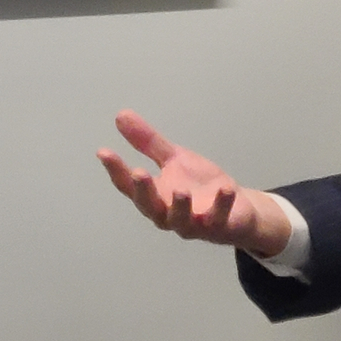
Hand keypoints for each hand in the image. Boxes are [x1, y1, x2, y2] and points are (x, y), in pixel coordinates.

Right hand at [97, 110, 290, 256]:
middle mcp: (167, 214)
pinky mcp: (218, 225)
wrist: (236, 206)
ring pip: (180, 220)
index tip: (104, 151)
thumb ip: (149, 143)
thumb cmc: (199, 186)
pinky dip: (222, 204)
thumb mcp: (174, 159)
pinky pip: (218, 217)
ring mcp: (193, 223)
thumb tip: (121, 115)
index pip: (129, 185)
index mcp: (154, 196)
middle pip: (150, 206)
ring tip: (180, 191)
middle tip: (139, 173)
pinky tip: (225, 188)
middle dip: (144, 192)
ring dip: (180, 206)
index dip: (116, 169)